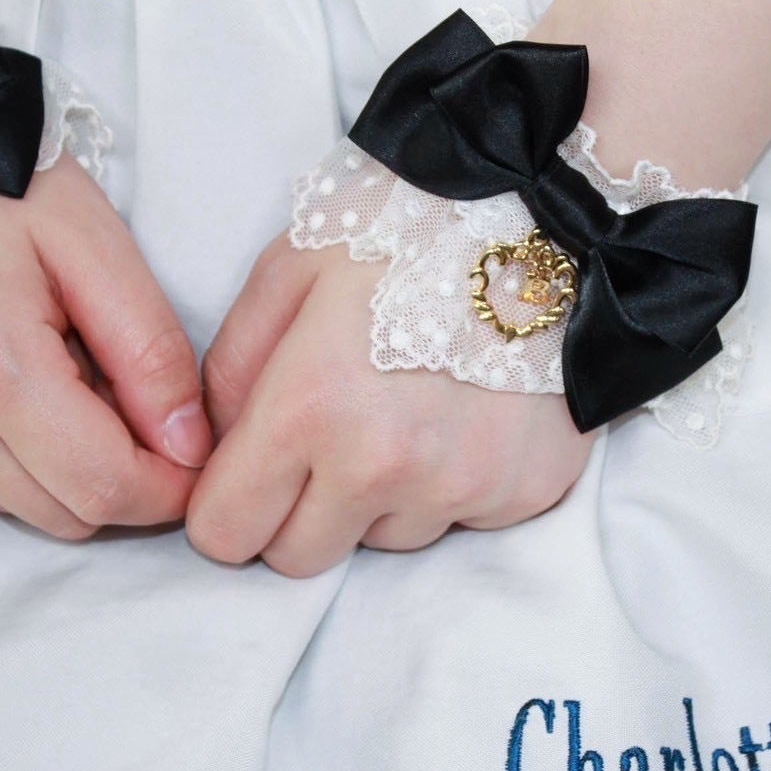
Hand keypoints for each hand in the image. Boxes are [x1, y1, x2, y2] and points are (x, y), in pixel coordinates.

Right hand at [0, 157, 211, 538]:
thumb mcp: (94, 246)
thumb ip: (152, 352)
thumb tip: (190, 451)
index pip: (104, 488)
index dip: (168, 488)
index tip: (193, 454)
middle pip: (65, 516)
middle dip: (118, 477)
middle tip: (122, 398)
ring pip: (19, 511)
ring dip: (59, 468)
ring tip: (52, 378)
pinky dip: (5, 460)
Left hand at [188, 234, 594, 576]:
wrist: (552, 212)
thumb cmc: (409, 226)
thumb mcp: (290, 270)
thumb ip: (232, 367)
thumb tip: (218, 445)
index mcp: (310, 408)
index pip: (226, 535)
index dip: (227, 506)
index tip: (249, 473)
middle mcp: (383, 466)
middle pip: (300, 558)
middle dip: (298, 511)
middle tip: (331, 437)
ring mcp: (460, 487)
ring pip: (384, 540)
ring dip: (382, 497)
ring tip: (412, 408)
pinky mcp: (522, 493)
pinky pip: (458, 521)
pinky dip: (450, 484)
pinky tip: (465, 414)